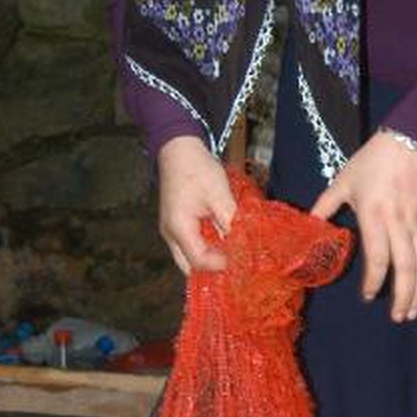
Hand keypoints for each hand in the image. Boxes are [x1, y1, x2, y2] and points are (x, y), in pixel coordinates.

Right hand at [156, 135, 235, 274]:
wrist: (178, 148)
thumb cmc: (197, 169)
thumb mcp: (219, 196)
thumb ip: (231, 222)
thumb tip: (245, 245)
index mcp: (179, 229)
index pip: (199, 261)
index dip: (222, 265)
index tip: (241, 259)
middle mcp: (171, 235)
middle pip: (191, 266)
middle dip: (214, 268)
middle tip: (236, 263)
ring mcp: (172, 230)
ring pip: (191, 257)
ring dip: (211, 258)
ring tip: (233, 253)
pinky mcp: (178, 224)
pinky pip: (192, 244)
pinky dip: (208, 247)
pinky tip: (224, 241)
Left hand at [311, 131, 416, 320]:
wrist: (407, 142)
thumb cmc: (370, 163)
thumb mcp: (341, 183)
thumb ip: (323, 207)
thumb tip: (307, 227)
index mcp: (375, 215)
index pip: (379, 256)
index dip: (374, 280)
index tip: (367, 297)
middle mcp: (399, 223)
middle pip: (406, 267)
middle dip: (402, 296)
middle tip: (397, 317)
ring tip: (412, 312)